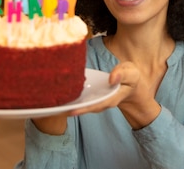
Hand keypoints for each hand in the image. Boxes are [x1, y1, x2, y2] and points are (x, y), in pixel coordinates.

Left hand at [32, 62, 160, 133]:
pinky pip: (79, 97)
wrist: (133, 86)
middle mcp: (101, 101)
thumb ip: (123, 74)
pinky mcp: (91, 96)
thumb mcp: (132, 73)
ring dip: (67, 103)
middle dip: (69, 108)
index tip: (71, 111)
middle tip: (53, 108)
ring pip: (80, 103)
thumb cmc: (132, 78)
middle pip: (84, 107)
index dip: (83, 109)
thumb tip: (112, 78)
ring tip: (50, 101)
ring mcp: (95, 99)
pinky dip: (70, 95)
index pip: (96, 105)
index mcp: (111, 98)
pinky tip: (58, 91)